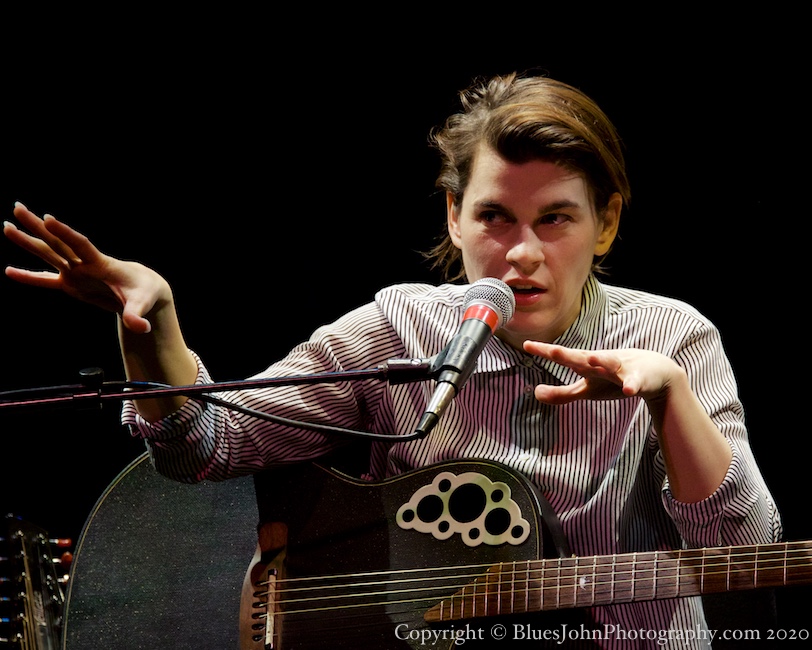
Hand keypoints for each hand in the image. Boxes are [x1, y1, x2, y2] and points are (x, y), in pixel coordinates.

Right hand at [4, 202, 170, 333]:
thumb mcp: (142, 304)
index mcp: (101, 263)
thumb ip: (136, 315)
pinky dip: (28, 277)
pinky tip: (9, 271)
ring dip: (27, 241)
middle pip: (57, 242)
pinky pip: (45, 280)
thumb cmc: (145, 293)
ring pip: (47, 254)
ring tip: (5, 226)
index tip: (47, 218)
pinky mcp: (72, 284)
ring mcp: (76, 272)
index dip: (65, 232)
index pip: (80, 245)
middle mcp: (84, 264)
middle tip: (16, 207)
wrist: (143, 290)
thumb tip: (141, 328)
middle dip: (36, 226)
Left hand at [523, 340, 683, 404]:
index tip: (526, 345)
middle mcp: (601, 362)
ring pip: (610, 364)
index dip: (545, 352)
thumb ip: (562, 393)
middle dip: (567, 354)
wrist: (654, 375)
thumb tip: (535, 393)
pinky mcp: (639, 379)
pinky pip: (635, 383)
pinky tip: (629, 389)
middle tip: (551, 350)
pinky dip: (632, 385)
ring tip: (592, 358)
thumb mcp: (587, 389)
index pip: (563, 357)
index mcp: (587, 364)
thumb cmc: (614, 379)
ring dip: (601, 361)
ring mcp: (621, 369)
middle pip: (582, 358)